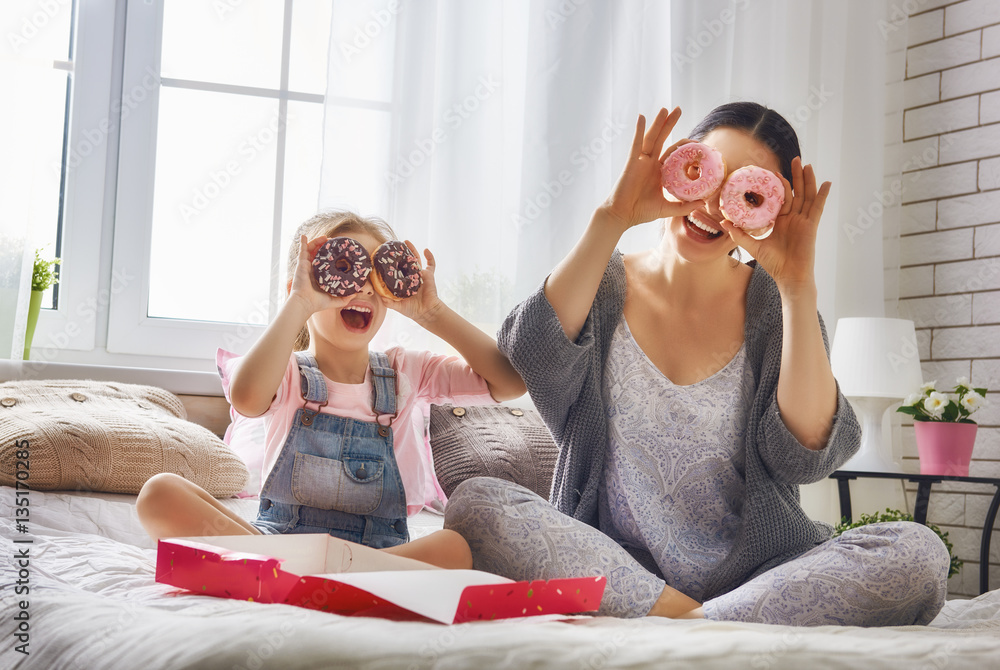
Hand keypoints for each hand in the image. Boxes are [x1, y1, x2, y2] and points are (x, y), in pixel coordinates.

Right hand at [287, 235, 354, 314]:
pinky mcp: (301, 264)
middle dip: (325, 246)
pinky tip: (304, 236)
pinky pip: (302, 251)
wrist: (305, 303)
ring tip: (325, 238)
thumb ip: (345, 298)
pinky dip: (303, 242)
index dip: (330, 256)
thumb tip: (356, 293)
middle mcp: (312, 270)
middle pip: (318, 254)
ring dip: (318, 242)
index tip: (337, 251)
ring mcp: (306, 266)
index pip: (324, 263)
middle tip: (332, 242)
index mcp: (318, 277)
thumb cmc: (317, 303)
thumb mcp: (335, 300)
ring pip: (311, 250)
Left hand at [383, 241, 444, 323]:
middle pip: (404, 261)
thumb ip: (388, 302)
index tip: (384, 256)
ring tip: (406, 241)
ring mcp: (419, 274)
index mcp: (402, 282)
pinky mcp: (429, 275)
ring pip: (416, 259)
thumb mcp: (398, 306)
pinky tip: (426, 250)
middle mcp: (410, 276)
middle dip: (400, 253)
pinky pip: (431, 264)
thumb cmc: (412, 310)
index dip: (390, 263)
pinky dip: (430, 256)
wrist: (426, 312)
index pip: (395, 269)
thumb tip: (379, 296)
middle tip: (394, 244)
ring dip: (412, 249)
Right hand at [601, 107, 704, 230]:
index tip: (696, 141)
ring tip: (665, 109)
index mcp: (658, 171)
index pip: (672, 153)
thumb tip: (702, 204)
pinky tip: (642, 117)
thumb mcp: (667, 209)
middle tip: (678, 109)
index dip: (683, 146)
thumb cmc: (640, 212)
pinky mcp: (631, 163)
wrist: (622, 215)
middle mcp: (649, 163)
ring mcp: (640, 161)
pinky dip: (639, 130)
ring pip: (651, 138)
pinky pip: (636, 144)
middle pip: (661, 138)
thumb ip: (684, 206)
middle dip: (669, 124)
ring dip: (658, 123)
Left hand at [720, 157, 830, 294]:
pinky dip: (822, 195)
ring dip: (808, 180)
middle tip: (794, 159)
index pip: (781, 198)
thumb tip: (723, 222)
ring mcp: (803, 221)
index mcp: (782, 221)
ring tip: (807, 165)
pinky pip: (817, 208)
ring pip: (807, 196)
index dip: (779, 185)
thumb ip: (739, 234)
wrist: (788, 276)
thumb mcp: (754, 246)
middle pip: (796, 192)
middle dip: (796, 176)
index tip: (773, 171)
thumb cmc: (774, 263)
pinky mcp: (811, 226)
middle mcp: (794, 218)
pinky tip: (826, 183)